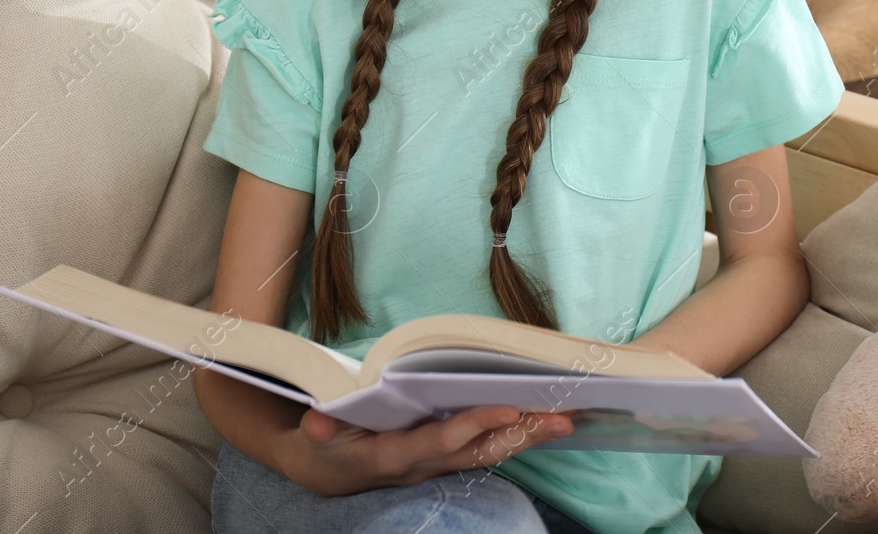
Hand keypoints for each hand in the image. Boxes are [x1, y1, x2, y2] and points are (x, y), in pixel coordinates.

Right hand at [273, 405, 576, 496]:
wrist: (325, 469)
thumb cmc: (323, 443)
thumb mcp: (312, 436)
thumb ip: (317, 429)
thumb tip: (314, 423)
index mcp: (394, 456)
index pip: (442, 441)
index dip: (474, 425)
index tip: (508, 408)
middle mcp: (424, 465)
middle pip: (480, 452)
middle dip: (521, 437)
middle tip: (561, 419)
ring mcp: (437, 464)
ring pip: (489, 453)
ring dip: (527, 439)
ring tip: (565, 421)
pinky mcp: (444, 458)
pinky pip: (486, 449)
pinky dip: (514, 437)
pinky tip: (541, 423)